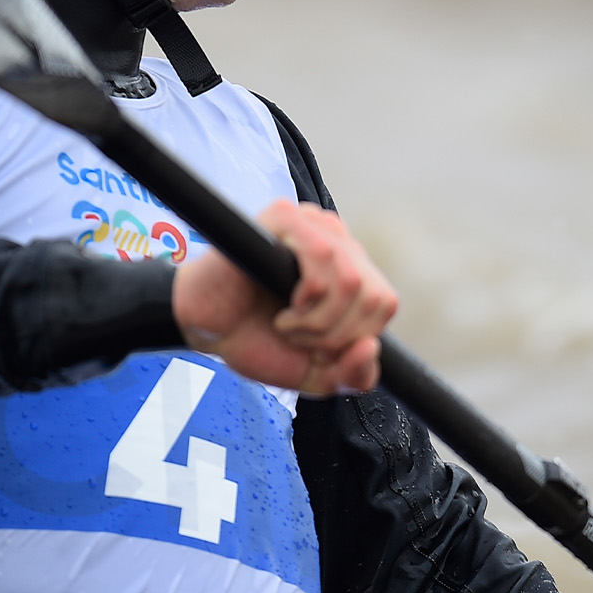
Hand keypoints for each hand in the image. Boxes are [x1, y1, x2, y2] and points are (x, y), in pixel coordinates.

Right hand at [170, 199, 396, 393]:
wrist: (208, 332)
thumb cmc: (258, 340)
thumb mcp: (318, 374)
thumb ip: (355, 375)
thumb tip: (371, 347)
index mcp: (352, 270)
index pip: (384, 304)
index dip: (353, 337)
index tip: (316, 346)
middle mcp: (338, 242)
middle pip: (374, 296)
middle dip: (334, 335)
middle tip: (298, 336)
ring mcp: (313, 226)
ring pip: (352, 280)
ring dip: (316, 322)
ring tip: (287, 323)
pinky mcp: (285, 217)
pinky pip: (323, 253)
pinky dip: (306, 297)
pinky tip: (283, 306)